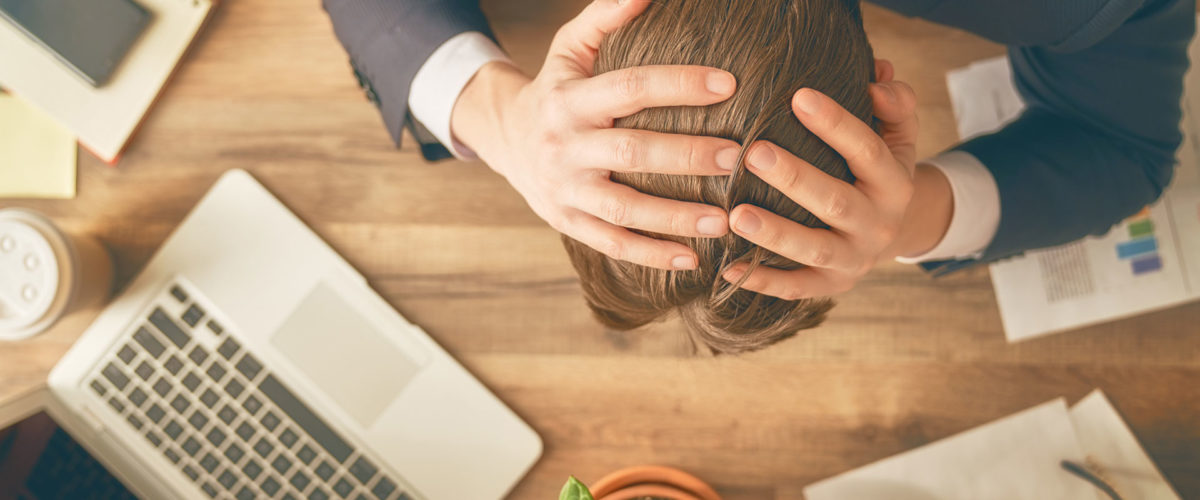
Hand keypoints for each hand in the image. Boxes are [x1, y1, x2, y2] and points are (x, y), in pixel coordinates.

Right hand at [451, 0, 740, 269]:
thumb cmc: (556, 88)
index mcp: (571, 99)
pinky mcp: (567, 221)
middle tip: (736, 157)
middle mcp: (565, 146)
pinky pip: (611, 243)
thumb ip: (606, 15)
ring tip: (724, 220)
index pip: (630, 88)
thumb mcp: (571, 47)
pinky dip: (651, 254)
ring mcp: (565, 189)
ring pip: (623, 209)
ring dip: (674, 218)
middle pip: (630, 152)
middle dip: (685, 156)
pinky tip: (693, 258)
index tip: (729, 85)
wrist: (504, 139)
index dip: (678, 84)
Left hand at [722, 61, 948, 298]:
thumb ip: (893, 105)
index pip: (867, 150)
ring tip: (736, 214)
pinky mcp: (830, 285)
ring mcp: (854, 258)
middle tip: (753, 153)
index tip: (798, 96)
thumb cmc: (876, 172)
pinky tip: (726, 267)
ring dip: (775, 233)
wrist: (893, 233)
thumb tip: (876, 74)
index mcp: (894, 182)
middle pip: (835, 202)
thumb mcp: (897, 138)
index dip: (836, 124)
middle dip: (794, 178)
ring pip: (814, 248)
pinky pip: (795, 287)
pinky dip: (762, 281)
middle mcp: (878, 224)